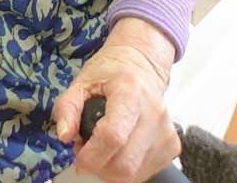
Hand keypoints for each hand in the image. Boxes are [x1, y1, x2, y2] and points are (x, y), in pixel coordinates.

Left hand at [53, 17, 179, 181]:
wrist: (142, 64)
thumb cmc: (112, 72)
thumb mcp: (82, 81)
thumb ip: (67, 107)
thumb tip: (64, 135)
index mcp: (130, 92)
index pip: (113, 136)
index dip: (92, 154)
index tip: (78, 154)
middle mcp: (153, 113)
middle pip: (125, 164)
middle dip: (99, 166)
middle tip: (87, 151)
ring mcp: (166, 132)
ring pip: (134, 174)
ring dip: (111, 170)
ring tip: (103, 148)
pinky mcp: (172, 146)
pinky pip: (144, 172)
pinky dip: (126, 170)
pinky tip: (120, 150)